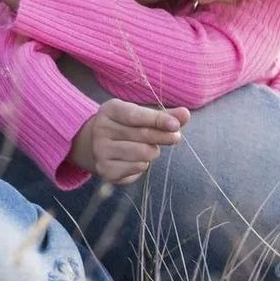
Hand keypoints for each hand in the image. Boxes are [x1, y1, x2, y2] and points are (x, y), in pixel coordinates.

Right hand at [70, 98, 189, 184]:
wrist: (94, 144)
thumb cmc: (125, 126)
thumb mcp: (140, 115)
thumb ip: (163, 115)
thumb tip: (185, 114)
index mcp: (110, 110)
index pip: (136, 115)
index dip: (157, 120)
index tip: (176, 125)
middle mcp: (101, 129)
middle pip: (142, 135)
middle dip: (163, 137)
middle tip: (176, 137)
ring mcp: (101, 151)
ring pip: (142, 154)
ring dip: (153, 152)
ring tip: (149, 148)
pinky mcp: (105, 170)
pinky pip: (136, 169)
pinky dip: (143, 164)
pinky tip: (137, 159)